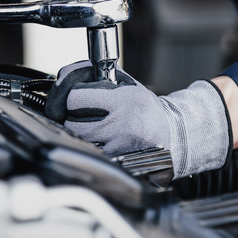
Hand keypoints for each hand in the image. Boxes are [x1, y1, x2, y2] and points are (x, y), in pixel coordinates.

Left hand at [45, 61, 231, 178]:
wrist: (173, 135)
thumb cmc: (144, 108)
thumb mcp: (126, 84)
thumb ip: (95, 76)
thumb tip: (63, 75)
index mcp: (124, 100)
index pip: (75, 98)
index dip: (69, 97)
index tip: (74, 98)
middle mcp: (122, 124)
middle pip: (72, 123)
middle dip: (70, 117)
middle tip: (80, 115)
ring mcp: (120, 146)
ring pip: (79, 141)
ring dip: (79, 134)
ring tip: (92, 128)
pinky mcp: (119, 162)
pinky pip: (91, 155)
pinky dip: (90, 149)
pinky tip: (100, 142)